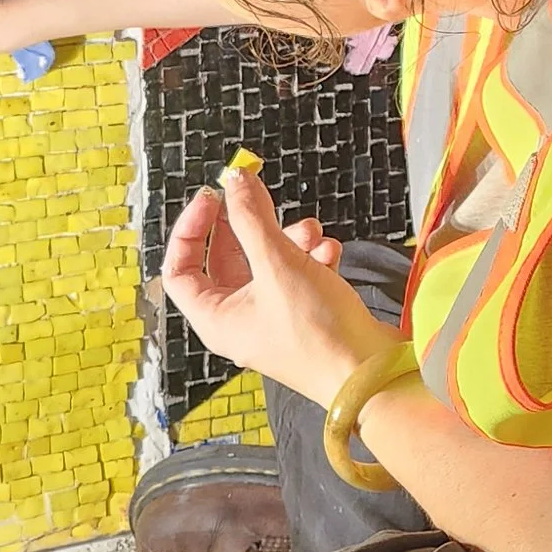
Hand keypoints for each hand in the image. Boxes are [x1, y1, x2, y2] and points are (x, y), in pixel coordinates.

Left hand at [159, 163, 386, 405]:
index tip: (214, 197)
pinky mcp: (303, 314)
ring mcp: (272, 318)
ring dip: (288, 239)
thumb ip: (252, 218)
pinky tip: (329, 253)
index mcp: (215, 318)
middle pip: (227, 259)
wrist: (372, 371)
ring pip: (267, 263)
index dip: (191, 229)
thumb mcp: (278, 265)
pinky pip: (296, 274)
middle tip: (261, 198)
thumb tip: (234, 180)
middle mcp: (238, 320)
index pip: (179, 269)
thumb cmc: (317, 334)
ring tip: (311, 232)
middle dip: (250, 227)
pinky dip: (311, 258)